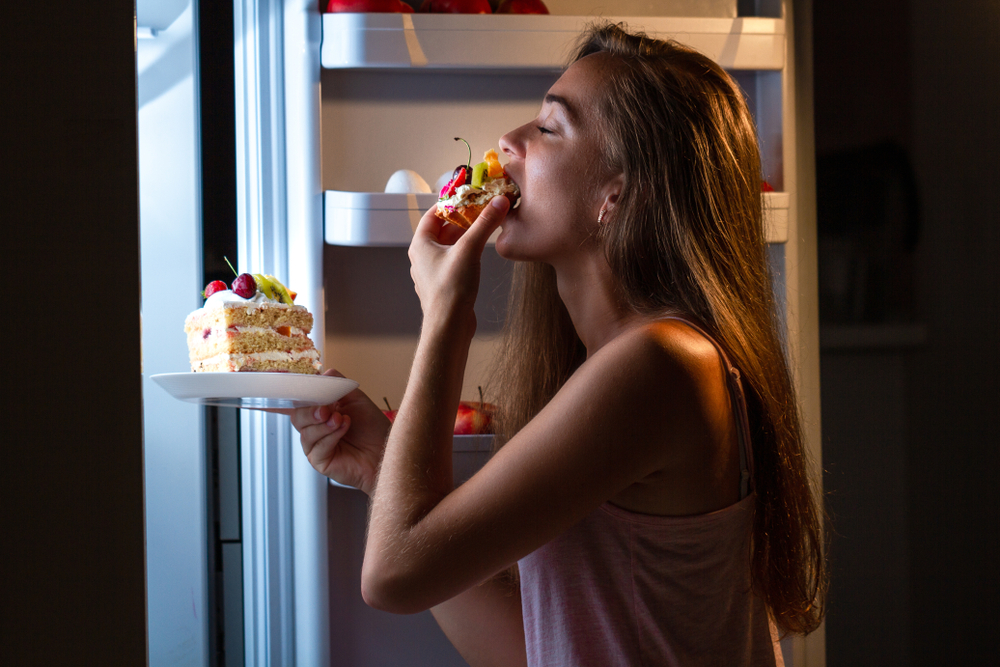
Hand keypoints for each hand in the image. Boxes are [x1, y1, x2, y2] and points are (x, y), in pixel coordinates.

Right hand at [288, 369, 389, 494]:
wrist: (384, 448)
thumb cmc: (372, 427)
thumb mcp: (355, 398)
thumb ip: (337, 385)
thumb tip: (323, 373)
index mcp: (319, 412)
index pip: (300, 403)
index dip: (302, 397)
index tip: (311, 392)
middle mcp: (314, 428)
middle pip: (297, 417)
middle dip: (311, 412)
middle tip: (327, 410)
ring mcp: (315, 446)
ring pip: (305, 433)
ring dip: (324, 425)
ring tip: (342, 420)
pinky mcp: (320, 461)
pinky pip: (316, 448)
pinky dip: (330, 437)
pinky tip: (344, 429)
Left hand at [408, 196, 508, 328]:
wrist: (449, 327)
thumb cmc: (450, 291)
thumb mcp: (469, 249)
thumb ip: (485, 224)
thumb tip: (498, 202)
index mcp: (420, 245)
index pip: (433, 214)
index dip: (451, 203)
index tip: (468, 197)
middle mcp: (423, 257)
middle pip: (443, 229)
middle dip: (463, 220)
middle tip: (482, 210)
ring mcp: (433, 272)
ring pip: (450, 246)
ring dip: (466, 236)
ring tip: (485, 228)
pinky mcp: (444, 284)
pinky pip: (454, 260)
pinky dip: (466, 252)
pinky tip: (480, 252)